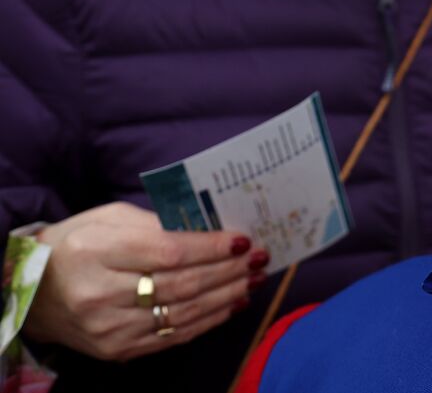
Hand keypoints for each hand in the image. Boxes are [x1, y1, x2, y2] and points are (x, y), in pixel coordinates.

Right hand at [23, 202, 264, 361]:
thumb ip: (156, 222)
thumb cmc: (79, 244)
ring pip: (182, 313)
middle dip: (229, 271)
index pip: (167, 252)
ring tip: (253, 279)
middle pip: (181, 284)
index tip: (242, 239)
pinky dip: (209, 320)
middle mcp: (100, 293)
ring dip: (227, 296)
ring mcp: (109, 327)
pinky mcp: (117, 350)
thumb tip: (210, 229)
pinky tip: (232, 304)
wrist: (34, 294)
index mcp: (97, 251)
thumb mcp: (109, 219)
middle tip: (259, 257)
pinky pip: (173, 336)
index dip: (211, 248)